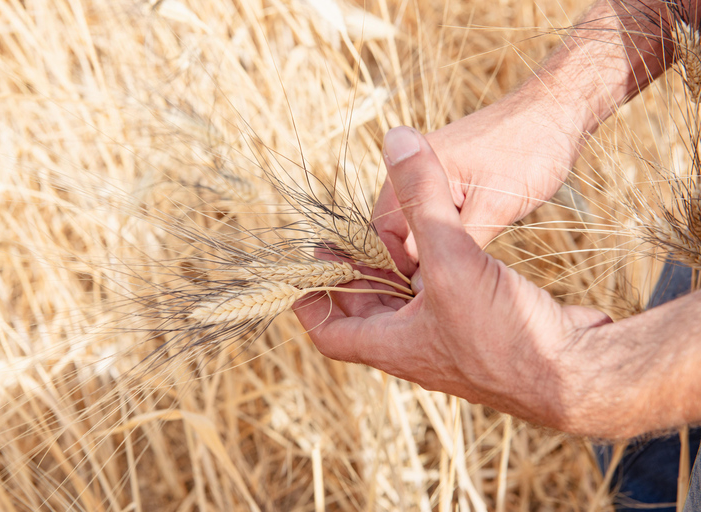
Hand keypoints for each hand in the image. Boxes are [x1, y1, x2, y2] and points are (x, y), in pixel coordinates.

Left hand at [295, 127, 611, 434]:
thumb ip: (422, 198)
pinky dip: (433, 275)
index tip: (307, 266)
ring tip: (391, 234)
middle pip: (366, 315)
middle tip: (348, 237)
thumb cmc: (506, 333)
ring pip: (406, 306)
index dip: (310, 301)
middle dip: (354, 277)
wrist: (578, 371)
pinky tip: (445, 248)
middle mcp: (415, 350)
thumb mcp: (452, 258)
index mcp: (391, 346)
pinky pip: (442, 300)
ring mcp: (449, 343)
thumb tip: (396, 139)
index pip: (329, 332)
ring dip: (395, 273)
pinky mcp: (481, 330)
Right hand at [373, 92, 581, 283]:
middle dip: (410, 269)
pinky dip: (443, 243)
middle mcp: (409, 176)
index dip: (396, 274)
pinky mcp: (447, 184)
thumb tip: (428, 283)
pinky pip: (432, 221)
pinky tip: (462, 263)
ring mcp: (427, 179)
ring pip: (413, 232)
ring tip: (450, 288)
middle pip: (392, 238)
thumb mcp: (496, 206)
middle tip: (436, 301)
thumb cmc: (530, 151)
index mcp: (409, 173)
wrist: (557, 111)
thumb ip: (459, 241)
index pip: (381, 239)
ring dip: (428, 257)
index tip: (420, 302)